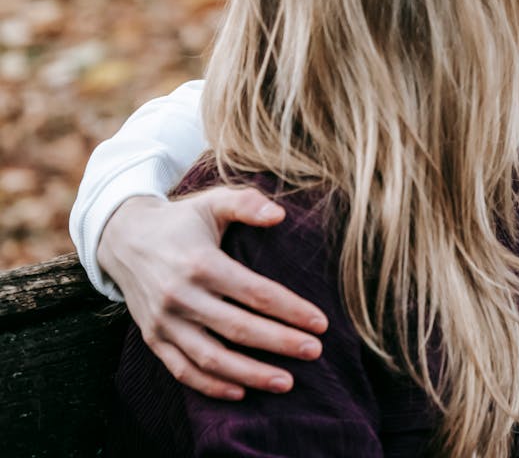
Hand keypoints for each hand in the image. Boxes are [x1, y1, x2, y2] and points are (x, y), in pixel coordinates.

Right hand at [97, 187, 328, 399]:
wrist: (123, 238)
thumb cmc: (181, 221)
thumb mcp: (212, 202)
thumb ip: (247, 204)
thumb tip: (280, 214)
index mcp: (201, 263)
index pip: (255, 293)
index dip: (291, 310)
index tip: (321, 324)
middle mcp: (181, 296)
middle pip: (239, 329)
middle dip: (281, 343)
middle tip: (315, 352)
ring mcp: (164, 321)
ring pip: (211, 358)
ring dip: (251, 374)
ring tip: (287, 382)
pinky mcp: (153, 338)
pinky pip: (182, 370)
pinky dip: (211, 386)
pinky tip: (241, 392)